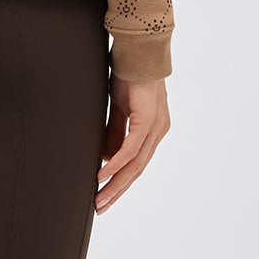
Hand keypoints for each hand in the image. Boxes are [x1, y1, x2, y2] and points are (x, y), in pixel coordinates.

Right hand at [96, 75, 168, 212]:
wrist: (138, 52)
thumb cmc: (130, 76)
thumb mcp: (120, 109)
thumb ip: (115, 132)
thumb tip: (107, 158)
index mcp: (152, 130)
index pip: (137, 164)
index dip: (121, 182)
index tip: (105, 196)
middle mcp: (158, 131)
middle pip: (136, 170)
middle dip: (117, 191)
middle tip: (100, 207)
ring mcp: (155, 127)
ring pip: (135, 164)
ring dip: (115, 183)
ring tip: (100, 198)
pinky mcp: (147, 120)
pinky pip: (131, 149)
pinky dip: (117, 164)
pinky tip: (103, 174)